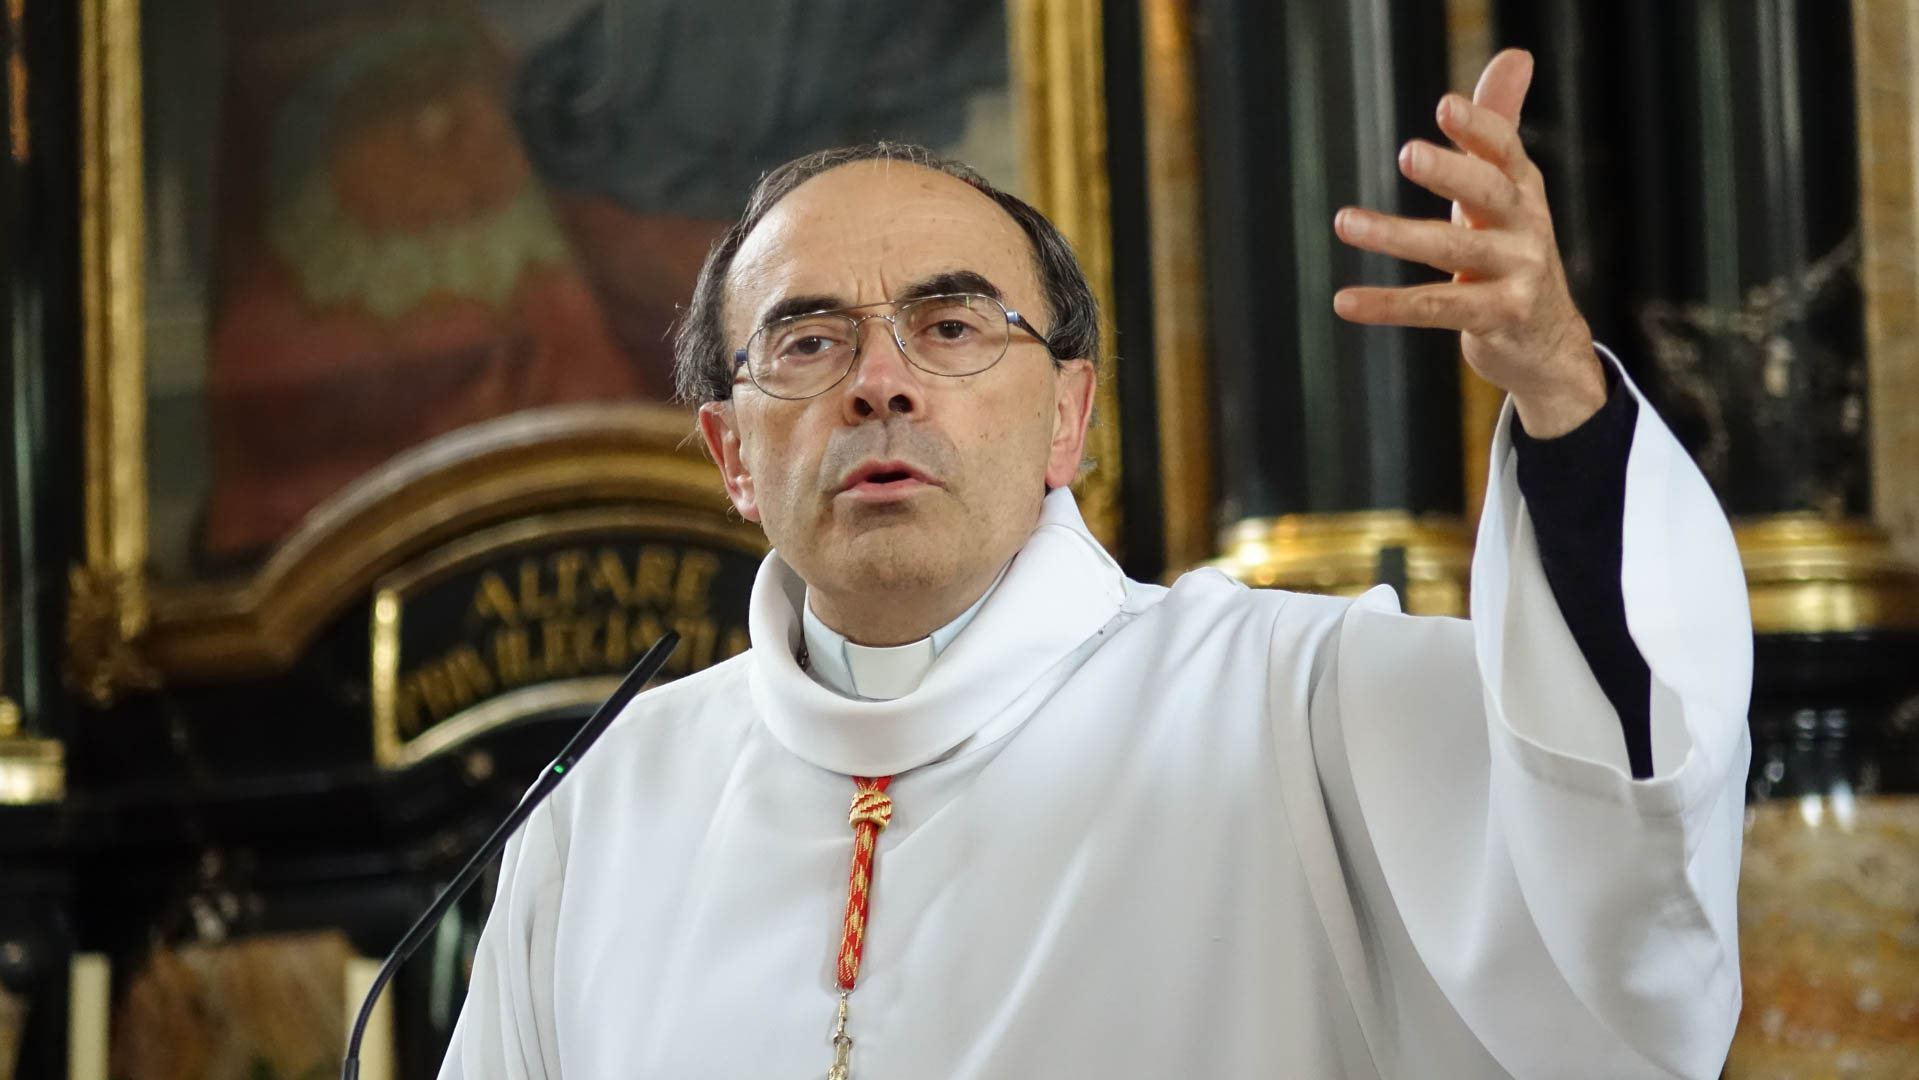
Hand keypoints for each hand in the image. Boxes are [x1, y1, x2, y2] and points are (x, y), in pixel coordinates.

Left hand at [1332, 48, 1605, 437]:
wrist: (1548, 343)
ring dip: (1395, 235)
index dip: (1479, 127)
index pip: (1504, 151)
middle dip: (1449, 172)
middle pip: (1486, 192)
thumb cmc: (1512, 253)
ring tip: (1344, 221)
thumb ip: (1500, 126)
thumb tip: (1515, 55)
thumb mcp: (1507, 191)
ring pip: (1450, 250)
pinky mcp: (1497, 318)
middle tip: (1406, 152)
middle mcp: (1526, 228)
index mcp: (1522, 191)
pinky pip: (1435, 308)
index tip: (1445, 105)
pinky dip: (1387, 305)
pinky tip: (1344, 301)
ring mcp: (1516, 274)